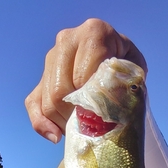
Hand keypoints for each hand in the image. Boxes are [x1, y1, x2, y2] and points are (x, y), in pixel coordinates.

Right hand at [25, 18, 146, 142]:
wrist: (118, 63)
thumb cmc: (128, 71)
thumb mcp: (134, 74)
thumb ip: (120, 87)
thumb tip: (98, 110)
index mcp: (94, 32)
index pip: (83, 76)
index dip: (90, 103)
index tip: (103, 118)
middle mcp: (68, 39)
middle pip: (61, 89)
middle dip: (75, 116)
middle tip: (92, 129)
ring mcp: (51, 57)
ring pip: (47, 99)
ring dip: (63, 122)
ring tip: (81, 129)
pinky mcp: (41, 77)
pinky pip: (33, 105)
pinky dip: (43, 125)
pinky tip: (57, 135)